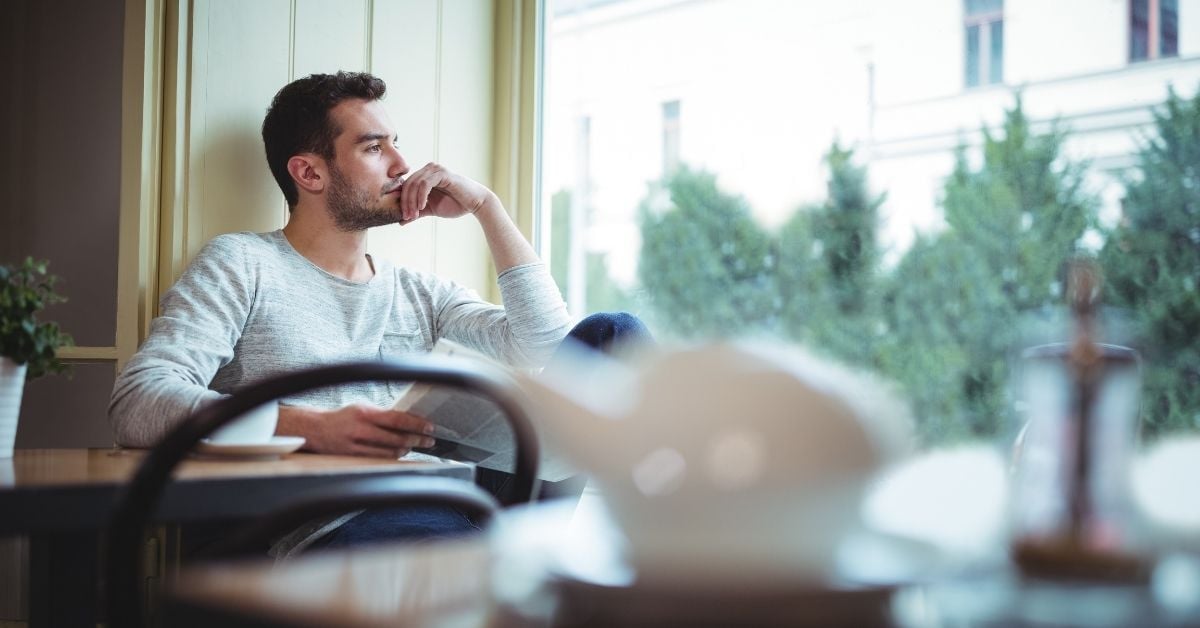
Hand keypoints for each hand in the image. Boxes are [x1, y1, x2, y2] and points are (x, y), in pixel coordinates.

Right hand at [278, 403, 435, 457]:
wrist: (316, 430)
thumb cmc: (343, 418)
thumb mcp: (363, 409)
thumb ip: (383, 415)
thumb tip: (408, 421)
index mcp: (365, 413)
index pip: (398, 419)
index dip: (417, 424)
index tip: (429, 427)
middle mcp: (361, 429)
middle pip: (397, 438)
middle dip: (417, 440)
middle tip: (429, 440)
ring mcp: (357, 446)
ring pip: (391, 452)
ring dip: (407, 450)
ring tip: (415, 446)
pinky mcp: (354, 458)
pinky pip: (380, 459)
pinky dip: (393, 457)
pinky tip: (400, 453)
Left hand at [397, 162, 498, 223]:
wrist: (475, 204)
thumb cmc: (455, 205)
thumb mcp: (431, 209)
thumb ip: (417, 213)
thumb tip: (400, 221)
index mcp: (424, 175)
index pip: (406, 186)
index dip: (402, 201)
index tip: (404, 217)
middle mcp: (428, 169)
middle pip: (408, 184)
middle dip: (405, 202)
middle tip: (407, 217)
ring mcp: (435, 169)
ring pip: (415, 184)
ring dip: (412, 201)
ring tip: (414, 215)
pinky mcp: (442, 173)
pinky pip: (425, 184)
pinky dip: (421, 196)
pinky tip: (422, 207)